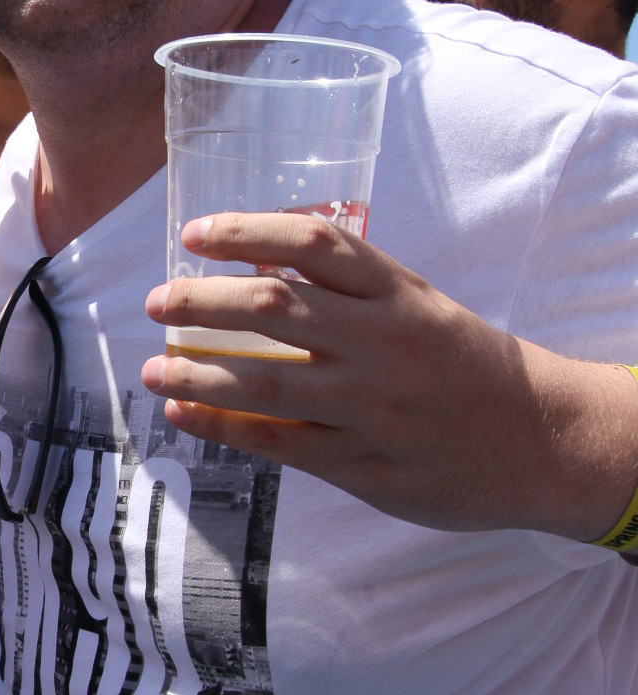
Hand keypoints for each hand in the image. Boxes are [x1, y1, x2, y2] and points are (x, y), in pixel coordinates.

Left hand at [142, 209, 637, 539]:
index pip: (315, 243)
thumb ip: (349, 291)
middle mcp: (383, 343)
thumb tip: (253, 267)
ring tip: (153, 367)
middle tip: (157, 300)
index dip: (248, 231)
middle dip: (204, 301)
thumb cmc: (462, 365)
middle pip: (276, 307)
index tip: (195, 233)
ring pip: (267, 381)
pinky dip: (224, 423)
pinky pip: (279, 442)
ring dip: (198, 371)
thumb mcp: (418, 306)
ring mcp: (372, 407)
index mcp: (398, 293)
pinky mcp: (364, 464)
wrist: (540, 441)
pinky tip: (185, 410)